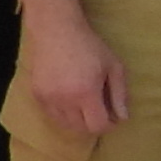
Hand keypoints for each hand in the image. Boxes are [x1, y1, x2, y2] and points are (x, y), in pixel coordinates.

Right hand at [24, 11, 128, 141]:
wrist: (56, 31)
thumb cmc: (90, 47)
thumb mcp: (114, 66)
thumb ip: (119, 94)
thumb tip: (123, 118)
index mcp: (86, 93)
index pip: (97, 126)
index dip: (108, 125)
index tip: (113, 117)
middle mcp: (65, 100)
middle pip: (81, 129)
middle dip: (93, 124)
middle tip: (100, 111)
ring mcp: (48, 99)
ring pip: (64, 124)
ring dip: (78, 121)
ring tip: (85, 107)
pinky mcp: (36, 95)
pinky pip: (51, 115)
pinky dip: (63, 115)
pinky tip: (71, 102)